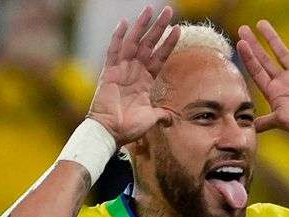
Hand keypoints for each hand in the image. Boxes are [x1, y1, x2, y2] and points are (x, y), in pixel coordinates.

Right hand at [87, 5, 179, 145]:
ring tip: (150, 9)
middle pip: (148, 44)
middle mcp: (134, 71)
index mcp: (145, 81)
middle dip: (158, 27)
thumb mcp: (151, 119)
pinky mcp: (109, 72)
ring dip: (142, 26)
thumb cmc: (129, 128)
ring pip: (133, 42)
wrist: (111, 133)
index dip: (168, 43)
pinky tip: (124, 23)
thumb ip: (162, 115)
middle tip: (169, 10)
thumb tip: (172, 118)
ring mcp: (121, 70)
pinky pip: (113, 51)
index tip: (179, 29)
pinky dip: (118, 37)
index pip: (159, 57)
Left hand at [237, 21, 288, 147]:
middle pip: (265, 59)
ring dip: (273, 38)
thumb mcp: (282, 122)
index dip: (248, 58)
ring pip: (283, 53)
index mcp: (274, 93)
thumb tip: (248, 127)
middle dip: (254, 44)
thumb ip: (265, 121)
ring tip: (262, 23)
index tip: (239, 43)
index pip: (257, 72)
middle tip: (243, 29)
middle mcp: (284, 82)